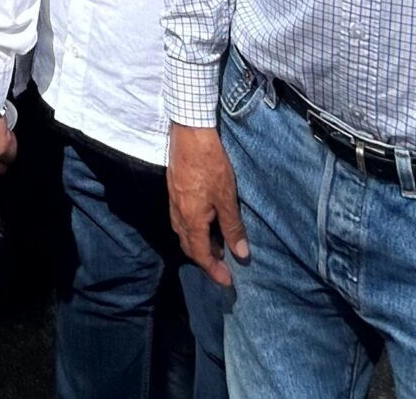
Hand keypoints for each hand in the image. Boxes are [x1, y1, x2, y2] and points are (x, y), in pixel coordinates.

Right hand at [167, 122, 248, 287]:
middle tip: (223, 265)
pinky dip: (193, 229)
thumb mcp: (226, 197)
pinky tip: (206, 221)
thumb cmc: (210, 165)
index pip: (201, 255)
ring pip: (183, 232)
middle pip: (189, 246)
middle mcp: (178, 214)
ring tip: (218, 245)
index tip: (227, 282)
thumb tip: (241, 254)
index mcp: (191, 220)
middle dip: (205, 260)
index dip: (213, 271)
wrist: (190, 133)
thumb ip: (232, 227)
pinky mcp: (174, 189)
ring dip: (199, 244)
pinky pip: (181, 219)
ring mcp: (174, 201)